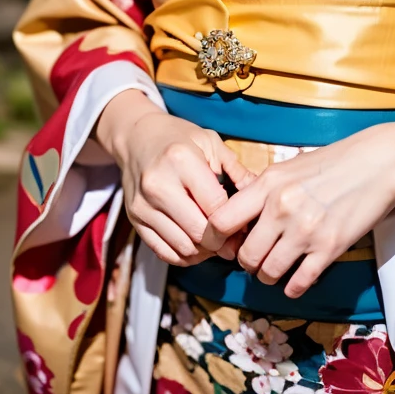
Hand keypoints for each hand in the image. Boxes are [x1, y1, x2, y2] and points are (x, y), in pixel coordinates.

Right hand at [96, 90, 253, 265]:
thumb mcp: (210, 142)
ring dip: (205, 252)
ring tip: (216, 242)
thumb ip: (236, 170)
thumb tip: (260, 196)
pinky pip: (164, 252)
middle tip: (234, 239)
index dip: (234, 221)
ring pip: (182, 247)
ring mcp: (142, 205)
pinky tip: (197, 245)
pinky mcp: (134, 220)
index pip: (215, 206)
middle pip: (198, 232)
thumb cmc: (179, 138)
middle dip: (221, 241)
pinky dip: (185, 256)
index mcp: (181, 160)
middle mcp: (158, 185)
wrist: (137, 137)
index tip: (245, 223)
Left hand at [206, 119, 394, 298]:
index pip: (221, 221)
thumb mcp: (288, 168)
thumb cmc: (331, 163)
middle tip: (256, 258)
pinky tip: (295, 279)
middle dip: (247, 262)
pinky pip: (298, 283)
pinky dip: (292, 287)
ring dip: (269, 275)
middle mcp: (282, 208)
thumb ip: (260, 191)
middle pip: (244, 255)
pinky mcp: (329, 248)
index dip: (214, 238)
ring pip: (268, 273)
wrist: (377, 164)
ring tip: (275, 268)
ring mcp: (305, 230)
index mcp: (268, 184)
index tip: (222, 243)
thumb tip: (234, 218)